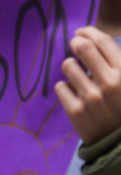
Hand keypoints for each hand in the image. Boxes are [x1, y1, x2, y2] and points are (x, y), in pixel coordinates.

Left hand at [56, 26, 120, 145]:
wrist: (120, 143)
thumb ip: (118, 62)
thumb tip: (97, 39)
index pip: (102, 42)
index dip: (89, 32)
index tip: (82, 31)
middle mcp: (109, 83)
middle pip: (82, 48)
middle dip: (76, 43)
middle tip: (75, 44)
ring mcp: (91, 98)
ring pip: (68, 66)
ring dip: (71, 66)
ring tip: (78, 74)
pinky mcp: (75, 111)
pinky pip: (60, 86)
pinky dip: (66, 87)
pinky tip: (75, 92)